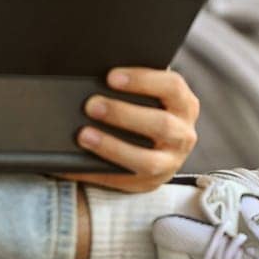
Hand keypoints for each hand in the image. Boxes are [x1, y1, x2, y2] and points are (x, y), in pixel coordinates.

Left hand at [59, 67, 199, 192]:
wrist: (157, 147)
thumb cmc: (147, 110)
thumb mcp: (153, 96)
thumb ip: (137, 87)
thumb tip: (100, 77)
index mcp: (185, 104)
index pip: (172, 86)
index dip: (142, 80)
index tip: (110, 76)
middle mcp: (184, 134)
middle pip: (161, 124)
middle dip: (123, 114)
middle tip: (91, 105)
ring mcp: (170, 162)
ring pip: (147, 160)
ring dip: (112, 146)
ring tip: (83, 135)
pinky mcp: (150, 182)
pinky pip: (123, 180)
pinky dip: (95, 171)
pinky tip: (74, 162)